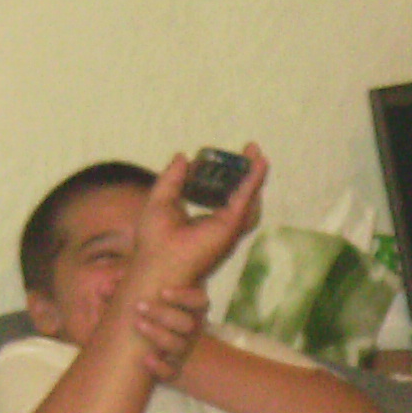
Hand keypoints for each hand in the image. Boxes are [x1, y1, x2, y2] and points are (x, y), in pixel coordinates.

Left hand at [126, 282, 209, 379]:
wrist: (146, 348)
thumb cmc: (143, 315)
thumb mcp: (136, 300)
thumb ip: (122, 292)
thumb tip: (103, 288)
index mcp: (188, 309)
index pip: (199, 301)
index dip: (184, 296)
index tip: (162, 292)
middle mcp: (190, 330)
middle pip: (187, 323)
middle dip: (163, 314)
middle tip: (139, 306)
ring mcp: (182, 350)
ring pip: (179, 345)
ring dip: (158, 334)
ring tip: (137, 323)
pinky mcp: (172, 369)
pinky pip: (172, 372)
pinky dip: (161, 367)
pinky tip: (145, 359)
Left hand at [128, 143, 269, 296]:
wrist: (155, 264)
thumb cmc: (154, 241)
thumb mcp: (161, 199)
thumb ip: (172, 178)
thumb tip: (182, 156)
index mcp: (207, 223)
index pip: (224, 197)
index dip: (230, 177)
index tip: (230, 156)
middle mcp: (222, 227)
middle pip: (242, 196)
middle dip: (249, 172)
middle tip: (251, 148)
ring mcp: (228, 229)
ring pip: (250, 199)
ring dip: (255, 175)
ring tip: (257, 153)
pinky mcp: (230, 227)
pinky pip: (245, 200)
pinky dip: (252, 182)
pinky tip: (257, 165)